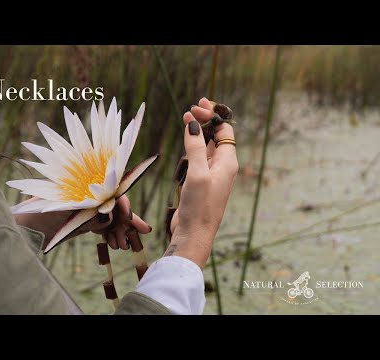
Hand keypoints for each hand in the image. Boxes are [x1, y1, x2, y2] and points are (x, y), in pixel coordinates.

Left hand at [14, 195, 150, 250]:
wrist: (25, 228)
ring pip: (112, 218)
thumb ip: (84, 214)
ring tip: (124, 245)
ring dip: (122, 230)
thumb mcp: (62, 212)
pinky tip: (116, 245)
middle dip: (129, 218)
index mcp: (84, 186)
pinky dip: (112, 235)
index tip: (126, 215)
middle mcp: (89, 195)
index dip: (121, 202)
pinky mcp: (86, 221)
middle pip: (115, 204)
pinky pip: (105, 227)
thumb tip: (106, 219)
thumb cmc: (38, 212)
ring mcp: (89, 208)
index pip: (109, 190)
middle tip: (143, 231)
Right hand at [167, 97, 238, 268]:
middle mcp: (223, 166)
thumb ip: (196, 147)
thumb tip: (193, 123)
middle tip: (193, 107)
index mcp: (228, 162)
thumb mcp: (197, 173)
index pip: (224, 130)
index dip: (212, 117)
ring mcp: (212, 174)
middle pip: (218, 136)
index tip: (196, 108)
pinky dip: (194, 146)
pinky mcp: (201, 182)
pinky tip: (186, 142)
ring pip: (208, 146)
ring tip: (188, 119)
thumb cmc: (199, 205)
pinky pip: (200, 158)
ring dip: (199, 132)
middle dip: (206, 120)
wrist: (194, 232)